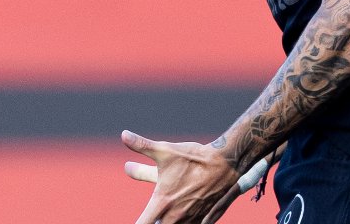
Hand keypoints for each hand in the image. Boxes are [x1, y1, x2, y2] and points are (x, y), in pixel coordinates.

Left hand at [121, 130, 239, 223]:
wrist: (225, 163)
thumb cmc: (193, 158)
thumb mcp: (165, 151)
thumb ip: (142, 145)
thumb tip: (124, 135)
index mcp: (161, 202)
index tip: (137, 220)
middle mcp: (174, 216)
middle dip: (154, 221)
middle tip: (153, 213)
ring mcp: (190, 220)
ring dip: (168, 221)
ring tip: (169, 209)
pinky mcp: (202, 220)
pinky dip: (184, 222)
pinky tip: (184, 211)